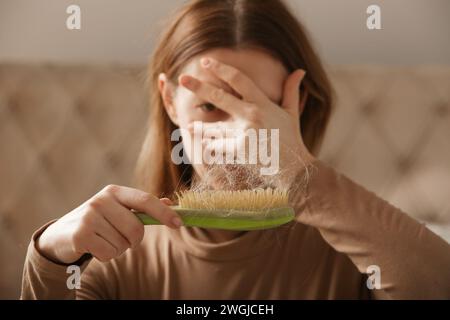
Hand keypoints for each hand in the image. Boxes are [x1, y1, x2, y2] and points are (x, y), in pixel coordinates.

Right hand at [37, 185, 181, 263]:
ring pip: (123, 244)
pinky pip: (109, 253)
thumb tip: (171, 203)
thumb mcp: (118, 209)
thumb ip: (142, 207)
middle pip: (136, 228)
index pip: (145, 200)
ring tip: (104, 240)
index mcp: (115, 191)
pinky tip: (95, 247)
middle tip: (123, 239)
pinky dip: (106, 256)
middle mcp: (102, 200)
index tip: (178, 224)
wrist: (61, 233)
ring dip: (118, 248)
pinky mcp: (81, 234)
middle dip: (134, 240)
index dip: (164, 212)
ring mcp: (89, 216)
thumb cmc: (98, 221)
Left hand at [179, 57, 314, 184]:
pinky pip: (219, 145)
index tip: (205, 61)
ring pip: (214, 126)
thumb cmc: (292, 139)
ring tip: (187, 126)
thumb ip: (291, 91)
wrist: (294, 168)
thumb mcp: (292, 113)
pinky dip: (212, 145)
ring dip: (200, 127)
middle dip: (199, 86)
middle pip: (219, 96)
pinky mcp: (239, 149)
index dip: (220, 68)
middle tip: (182, 78)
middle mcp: (252, 114)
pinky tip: (204, 145)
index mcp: (263, 102)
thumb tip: (299, 71)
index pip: (238, 79)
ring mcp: (244, 132)